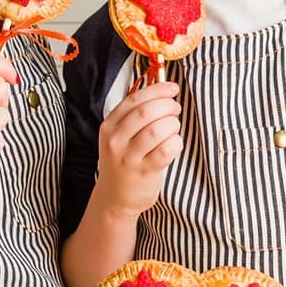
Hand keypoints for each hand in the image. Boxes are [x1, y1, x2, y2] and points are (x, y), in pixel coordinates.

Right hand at [94, 81, 181, 221]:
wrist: (115, 198)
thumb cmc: (123, 161)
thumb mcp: (120, 136)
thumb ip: (135, 115)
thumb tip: (162, 90)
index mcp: (109, 126)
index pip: (134, 100)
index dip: (157, 90)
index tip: (172, 88)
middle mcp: (116, 141)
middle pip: (146, 112)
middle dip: (167, 106)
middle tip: (175, 109)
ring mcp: (128, 158)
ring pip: (157, 130)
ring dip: (173, 124)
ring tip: (174, 128)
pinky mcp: (144, 172)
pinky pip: (166, 150)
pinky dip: (176, 143)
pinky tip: (174, 144)